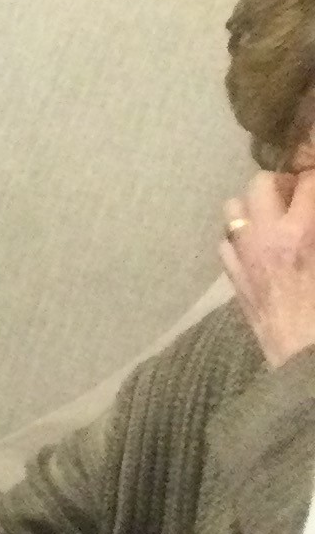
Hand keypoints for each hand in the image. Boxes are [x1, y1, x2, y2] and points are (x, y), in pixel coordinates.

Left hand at [221, 169, 314, 368]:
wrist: (308, 356)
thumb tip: (311, 217)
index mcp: (302, 232)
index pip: (308, 184)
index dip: (314, 177)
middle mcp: (267, 236)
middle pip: (260, 184)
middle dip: (280, 182)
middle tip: (297, 195)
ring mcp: (244, 255)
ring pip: (233, 209)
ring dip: (253, 207)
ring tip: (273, 217)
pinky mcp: (233, 277)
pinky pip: (226, 242)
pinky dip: (239, 239)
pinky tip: (257, 248)